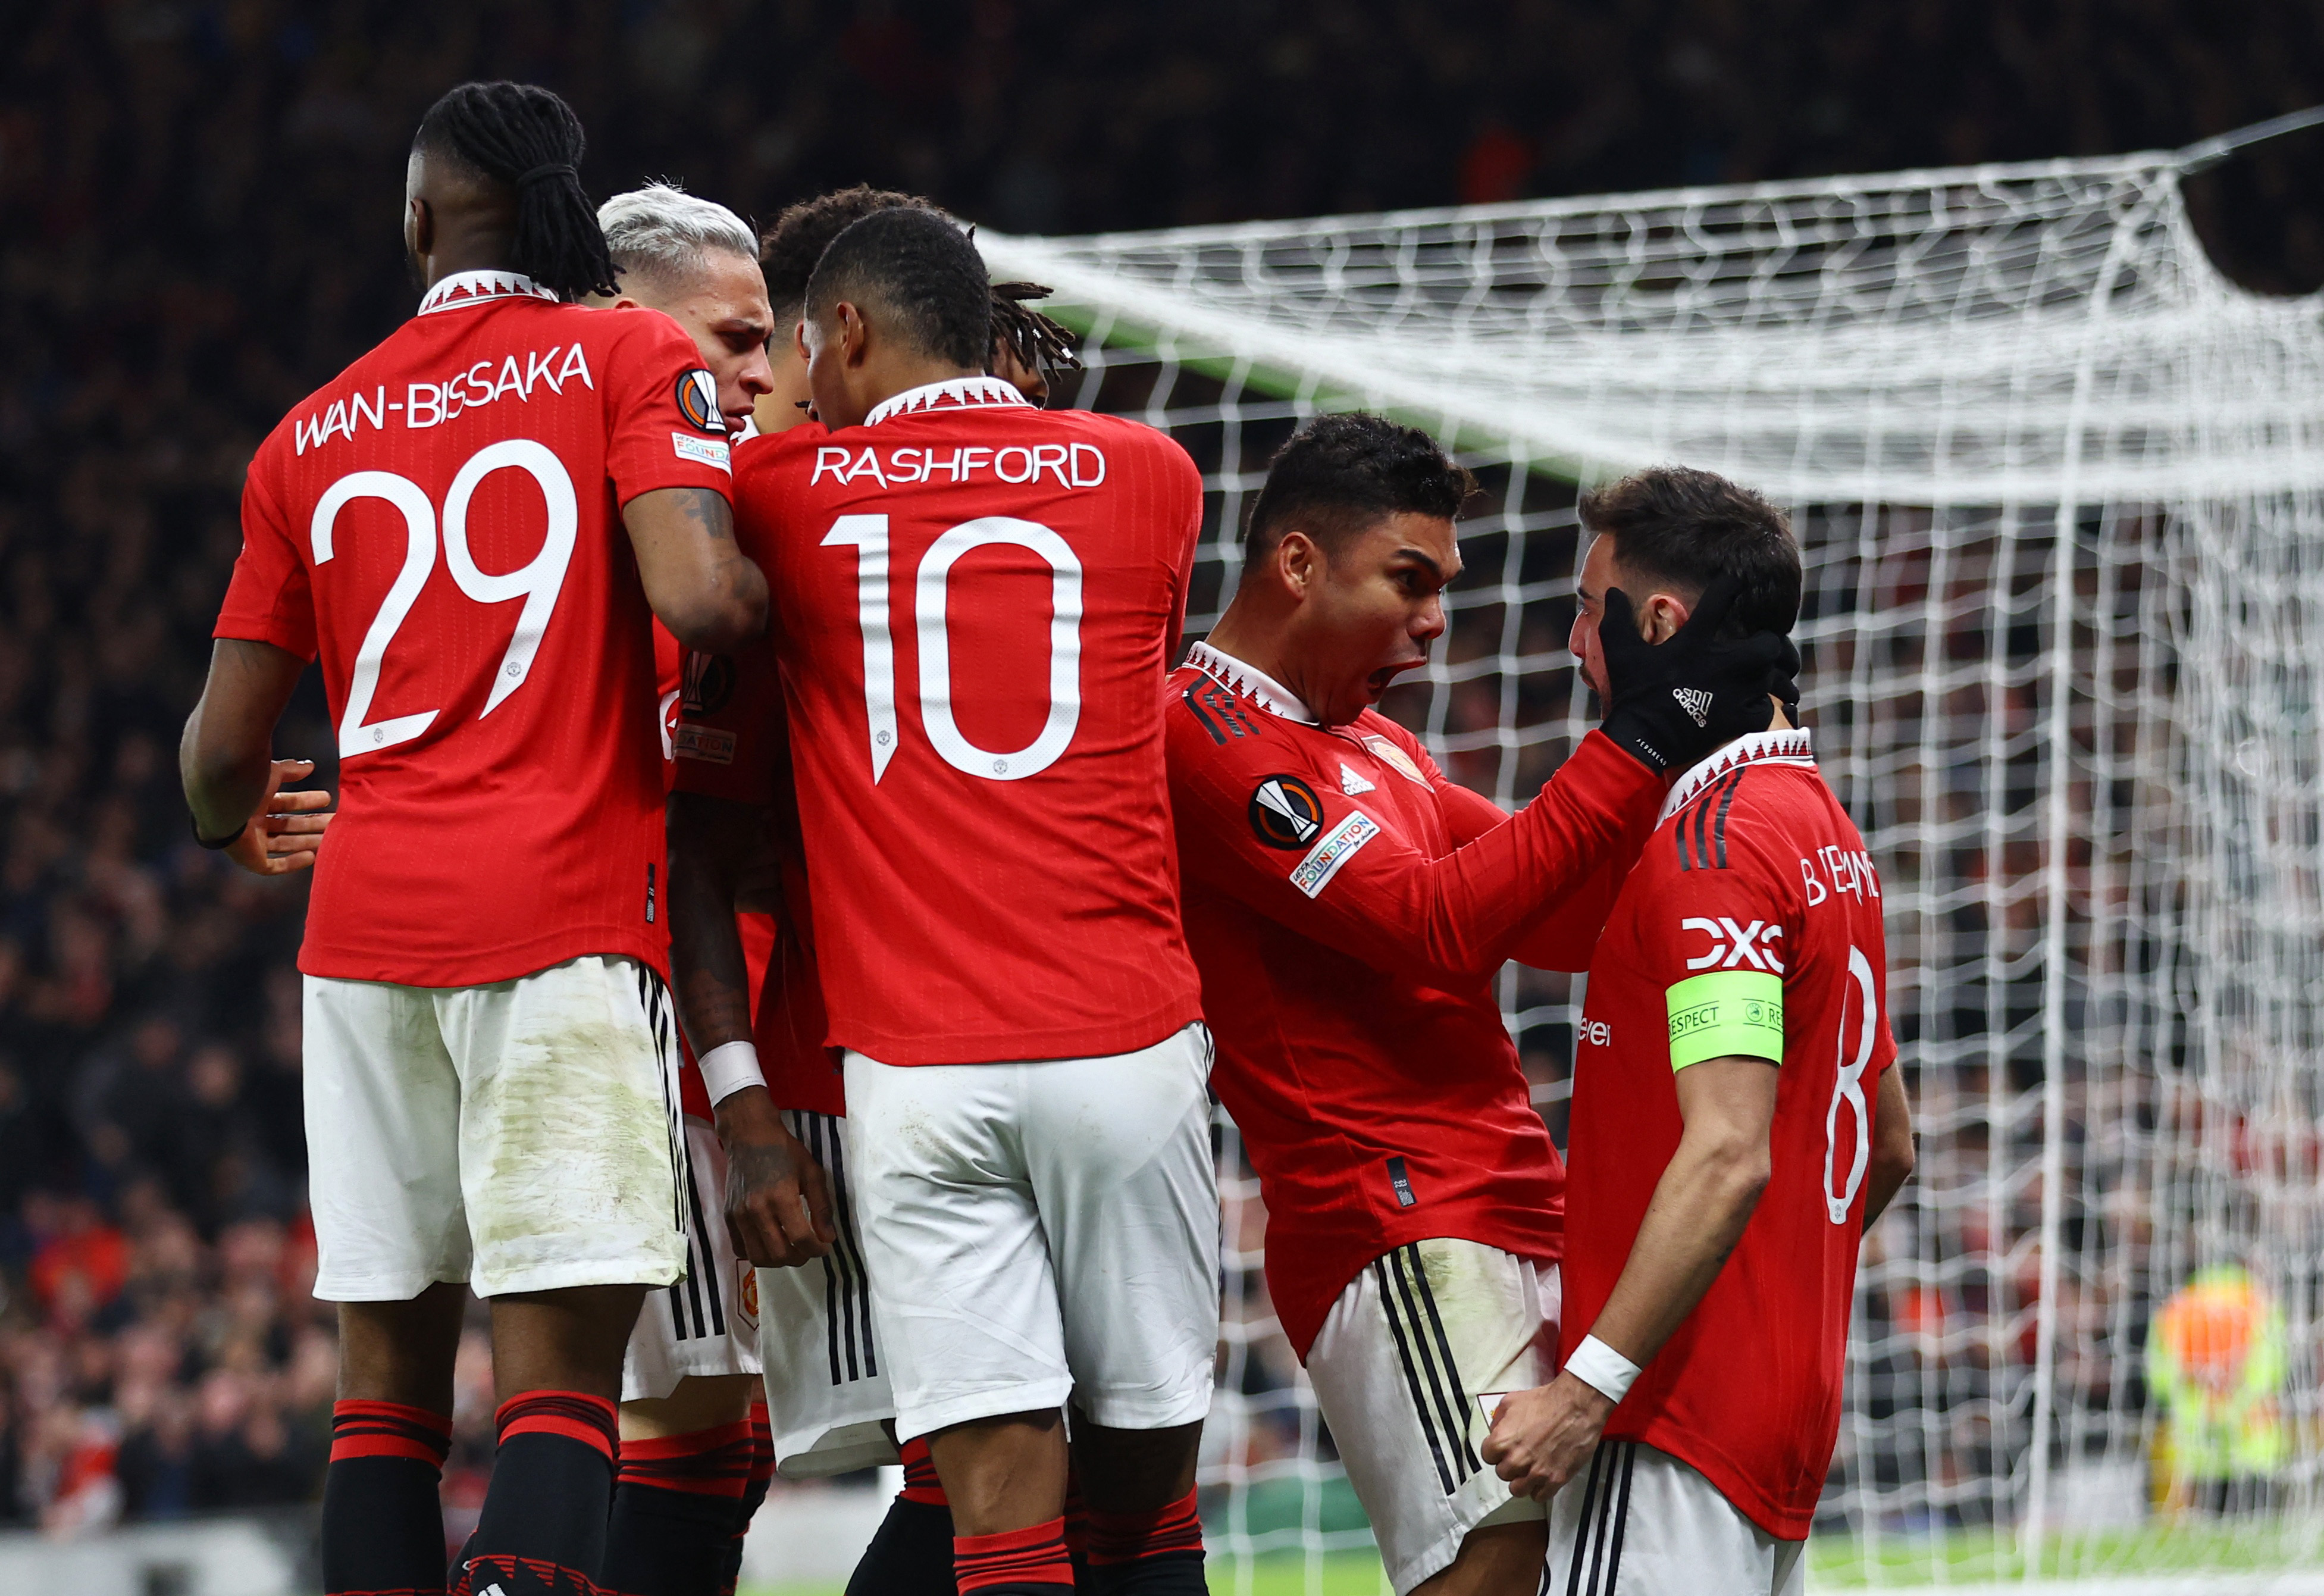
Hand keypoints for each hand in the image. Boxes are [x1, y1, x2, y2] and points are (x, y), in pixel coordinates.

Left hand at [222, 759, 334, 875]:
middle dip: (311, 822)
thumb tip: (309, 766)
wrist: (222, 803)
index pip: (283, 803)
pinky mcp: (249, 859)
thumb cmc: (244, 784)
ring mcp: (249, 841)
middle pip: (287, 825)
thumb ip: (290, 770)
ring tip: (330, 837)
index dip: (304, 801)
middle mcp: (250, 821)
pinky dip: (292, 863)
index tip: (325, 798)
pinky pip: (272, 866)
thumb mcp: (272, 773)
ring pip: (284, 844)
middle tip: (333, 820)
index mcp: (253, 800)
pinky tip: (311, 857)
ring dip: (307, 841)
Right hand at [711, 1086, 836, 1267]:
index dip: (817, 1249)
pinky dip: (757, 1253)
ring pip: (758, 1257)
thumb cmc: (785, 1152)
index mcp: (781, 1197)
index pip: (801, 1239)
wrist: (749, 1136)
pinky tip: (770, 1243)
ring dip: (778, 1261)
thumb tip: (828, 1238)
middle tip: (809, 1250)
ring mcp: (739, 1215)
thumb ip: (822, 1208)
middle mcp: (757, 1209)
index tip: (824, 1247)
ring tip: (791, 1250)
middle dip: (800, 1258)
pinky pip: (740, 1248)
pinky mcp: (728, 1216)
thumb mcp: (812, 1173)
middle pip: (779, 1253)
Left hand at [1480, 1372, 1614, 1500]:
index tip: (1503, 1449)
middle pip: (1502, 1474)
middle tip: (1520, 1456)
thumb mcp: (1511, 1401)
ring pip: (1518, 1490)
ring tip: (1529, 1470)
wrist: (1577, 1406)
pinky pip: (1539, 1496)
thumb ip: (1498, 1420)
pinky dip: (1539, 1489)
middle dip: (1510, 1465)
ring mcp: (1536, 1472)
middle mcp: (1517, 1460)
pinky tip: (1543, 1478)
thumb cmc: (1547, 1401)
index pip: (1487, 1457)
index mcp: (1502, 1441)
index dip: (1495, 1451)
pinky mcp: (1555, 1480)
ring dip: (1522, 1481)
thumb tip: (1495, 1430)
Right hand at [1595, 574, 1800, 772]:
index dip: (1729, 586)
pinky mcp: (1739, 720)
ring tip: (1750, 676)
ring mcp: (1734, 694)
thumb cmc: (1632, 693)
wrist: (1641, 740)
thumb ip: (1617, 619)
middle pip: (1767, 644)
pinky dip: (1759, 707)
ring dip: (1762, 674)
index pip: (1720, 599)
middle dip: (1765, 642)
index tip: (1733, 584)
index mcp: (1694, 642)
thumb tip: (1612, 591)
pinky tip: (1747, 705)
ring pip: (1769, 676)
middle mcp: (1722, 664)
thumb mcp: (1620, 652)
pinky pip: (1765, 709)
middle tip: (1754, 646)